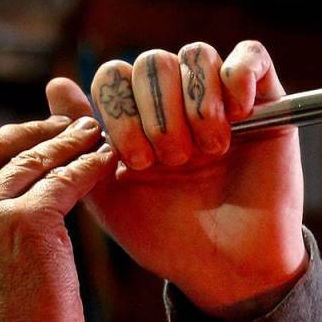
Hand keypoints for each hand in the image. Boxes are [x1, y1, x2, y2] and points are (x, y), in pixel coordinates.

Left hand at [46, 41, 306, 314]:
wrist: (224, 266)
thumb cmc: (165, 235)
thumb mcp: (109, 193)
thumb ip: (80, 143)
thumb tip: (56, 85)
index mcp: (136, 115)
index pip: (114, 74)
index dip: (121, 112)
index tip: (137, 162)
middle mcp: (175, 99)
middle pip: (152, 61)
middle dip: (158, 115)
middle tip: (173, 161)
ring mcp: (219, 97)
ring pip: (195, 55)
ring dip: (196, 106)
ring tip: (208, 151)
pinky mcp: (266, 100)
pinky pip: (250, 55)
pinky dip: (238, 77)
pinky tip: (238, 114)